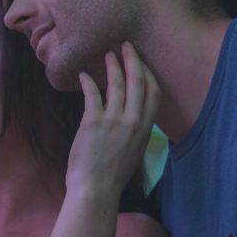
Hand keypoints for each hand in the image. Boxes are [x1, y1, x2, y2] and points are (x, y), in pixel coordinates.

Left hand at [66, 42, 159, 196]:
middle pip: (138, 82)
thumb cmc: (112, 176)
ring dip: (112, 66)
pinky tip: (83, 74)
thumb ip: (135, 132)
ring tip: (107, 54)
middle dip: (133, 60)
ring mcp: (114, 121)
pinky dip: (87, 82)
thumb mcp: (134, 152)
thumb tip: (132, 118)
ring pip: (117, 84)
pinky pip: (92, 94)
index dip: (148, 74)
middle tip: (125, 46)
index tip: (141, 62)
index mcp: (145, 129)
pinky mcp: (93, 122)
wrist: (96, 190)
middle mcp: (133, 122)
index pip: (153, 93)